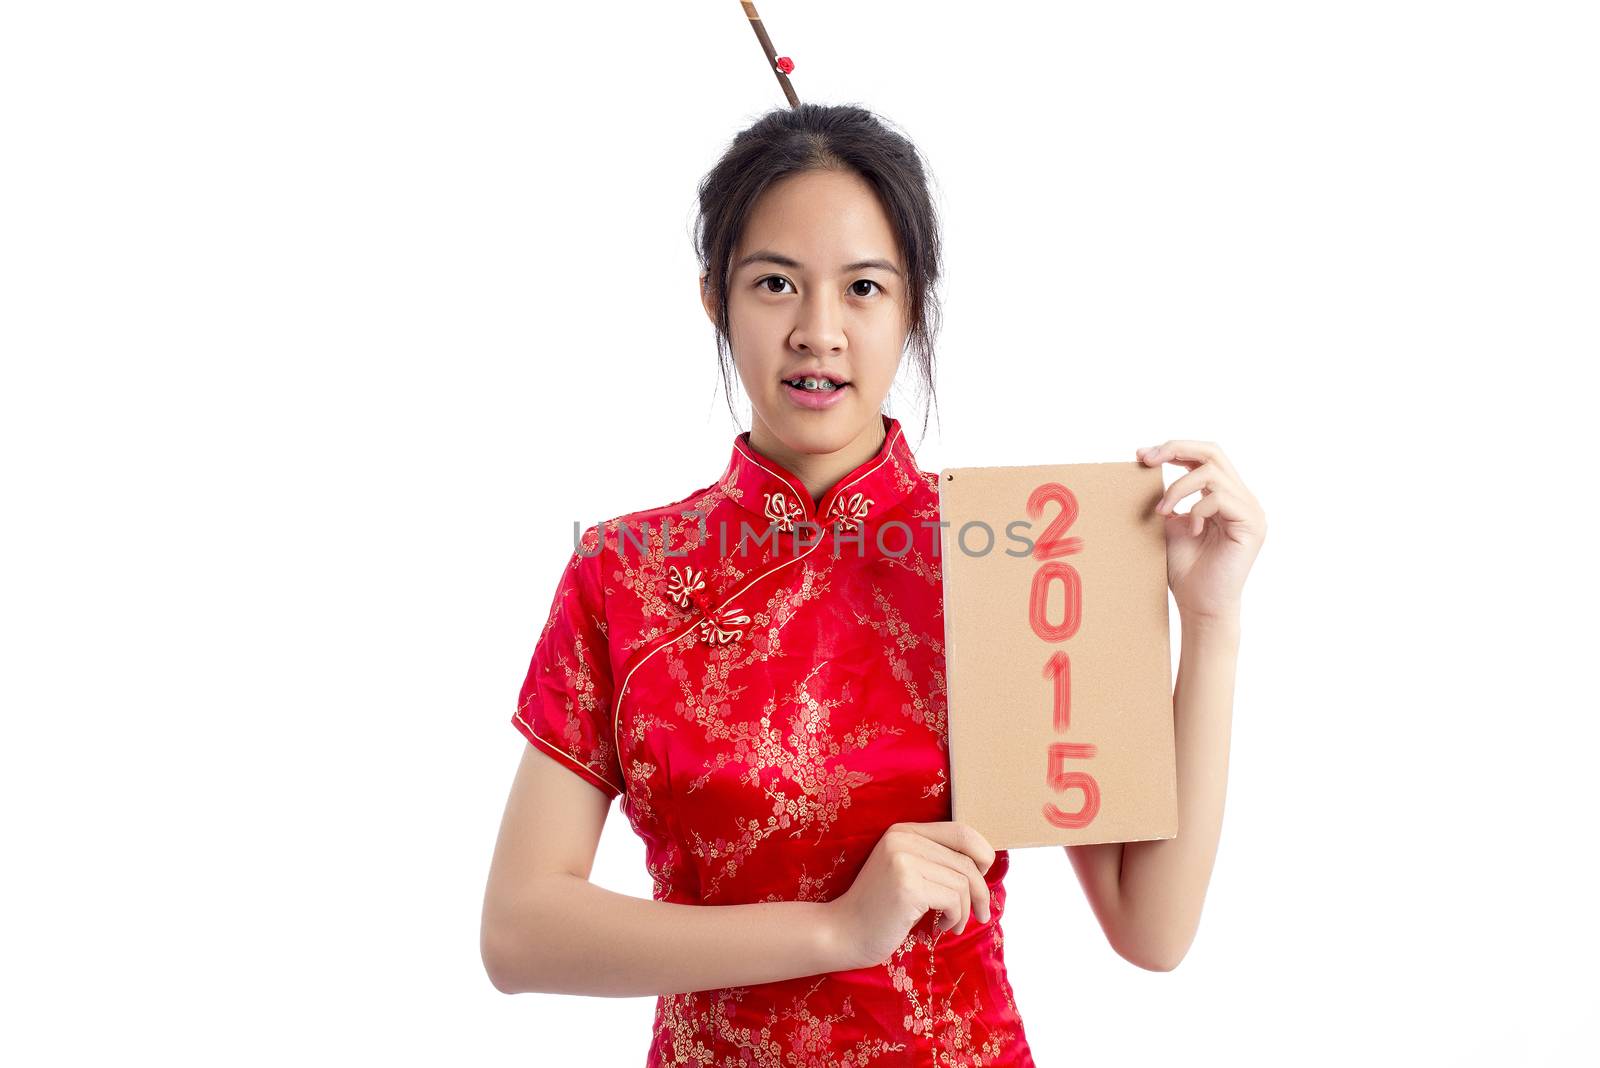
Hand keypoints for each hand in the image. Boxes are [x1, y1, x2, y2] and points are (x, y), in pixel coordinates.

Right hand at [825, 821, 995, 970]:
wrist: (842, 932)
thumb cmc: (880, 909)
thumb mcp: (906, 873)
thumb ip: (935, 860)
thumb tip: (985, 862)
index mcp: (904, 831)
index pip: (961, 831)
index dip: (983, 853)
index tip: (984, 878)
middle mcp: (903, 839)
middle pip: (967, 860)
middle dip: (981, 891)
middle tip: (983, 914)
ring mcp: (903, 861)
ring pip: (963, 882)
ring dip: (966, 910)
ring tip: (953, 924)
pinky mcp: (907, 887)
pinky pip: (954, 900)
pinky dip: (956, 918)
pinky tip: (942, 927)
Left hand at [1137, 440, 1266, 621]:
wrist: (1199, 606)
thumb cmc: (1185, 570)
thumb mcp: (1170, 524)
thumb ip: (1168, 497)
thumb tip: (1144, 463)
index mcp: (1224, 495)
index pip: (1204, 457)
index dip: (1174, 449)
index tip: (1141, 455)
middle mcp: (1242, 498)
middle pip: (1213, 451)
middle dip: (1176, 449)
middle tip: (1147, 459)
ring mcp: (1250, 510)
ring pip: (1212, 473)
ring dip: (1178, 488)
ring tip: (1162, 512)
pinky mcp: (1252, 524)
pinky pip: (1220, 498)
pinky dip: (1197, 509)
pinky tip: (1192, 530)